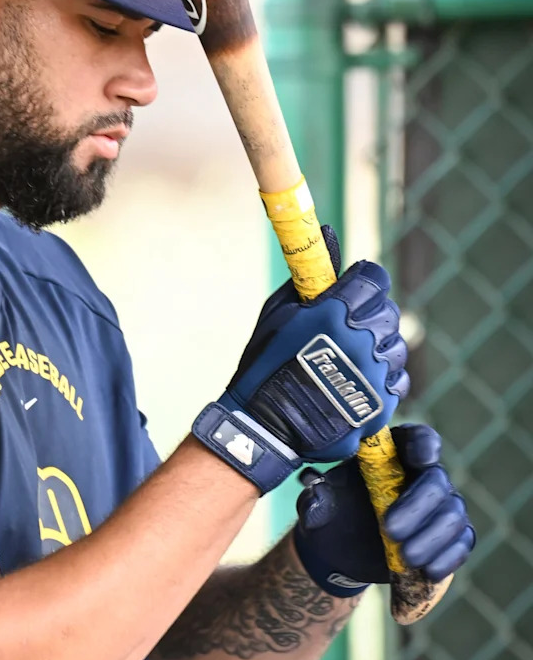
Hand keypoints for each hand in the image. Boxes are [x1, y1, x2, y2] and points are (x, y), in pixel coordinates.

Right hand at [191, 229, 408, 492]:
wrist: (264, 425)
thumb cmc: (264, 363)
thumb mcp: (278, 312)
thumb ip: (309, 275)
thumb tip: (329, 234)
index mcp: (336, 312)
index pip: (375, 279)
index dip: (365, 282)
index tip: (353, 290)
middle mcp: (362, 340)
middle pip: (389, 313)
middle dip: (371, 316)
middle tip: (346, 330)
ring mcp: (374, 374)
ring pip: (395, 348)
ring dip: (377, 350)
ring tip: (348, 361)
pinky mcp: (382, 405)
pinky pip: (395, 381)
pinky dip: (380, 380)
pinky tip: (354, 384)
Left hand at [293, 423, 475, 595]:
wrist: (341, 550)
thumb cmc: (333, 514)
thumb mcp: (318, 505)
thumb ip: (317, 499)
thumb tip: (316, 498)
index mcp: (392, 454)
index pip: (418, 437)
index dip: (423, 445)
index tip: (418, 459)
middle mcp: (421, 475)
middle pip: (437, 481)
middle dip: (418, 506)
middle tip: (390, 530)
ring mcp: (439, 506)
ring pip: (453, 513)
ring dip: (432, 537)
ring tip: (406, 557)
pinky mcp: (448, 536)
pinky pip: (462, 541)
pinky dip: (448, 557)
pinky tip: (429, 570)